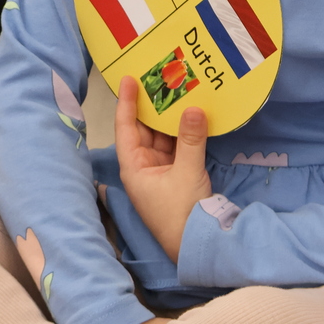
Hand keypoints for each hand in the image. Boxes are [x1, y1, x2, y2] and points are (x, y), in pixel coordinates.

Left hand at [113, 76, 210, 262]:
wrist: (197, 245)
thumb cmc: (181, 213)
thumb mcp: (187, 172)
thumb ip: (190, 139)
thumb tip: (193, 107)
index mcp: (134, 167)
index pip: (125, 128)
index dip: (127, 102)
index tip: (128, 79)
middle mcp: (143, 167)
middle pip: (144, 130)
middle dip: (152, 106)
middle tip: (161, 78)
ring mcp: (160, 172)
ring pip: (162, 138)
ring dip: (170, 118)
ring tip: (179, 90)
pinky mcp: (177, 176)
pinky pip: (177, 147)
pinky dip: (184, 133)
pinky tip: (193, 116)